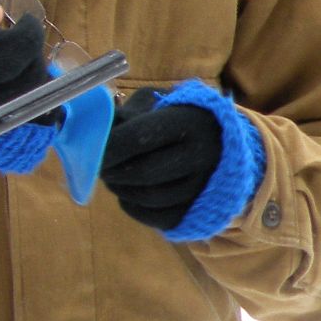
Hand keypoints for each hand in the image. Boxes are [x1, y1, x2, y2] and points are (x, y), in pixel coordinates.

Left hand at [99, 80, 264, 239]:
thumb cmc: (179, 117)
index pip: (137, 138)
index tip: (94, 148)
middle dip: (111, 171)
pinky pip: (160, 218)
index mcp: (190, 122)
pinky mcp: (203, 211)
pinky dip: (134, 208)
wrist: (226, 146)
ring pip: (149, 197)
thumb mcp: (156, 103)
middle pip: (142, 172)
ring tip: (113, 177)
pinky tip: (126, 194)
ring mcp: (207, 186)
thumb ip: (125, 113)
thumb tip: (95, 130)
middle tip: (99, 166)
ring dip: (120, 189)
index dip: (108, 147)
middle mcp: (204, 155)